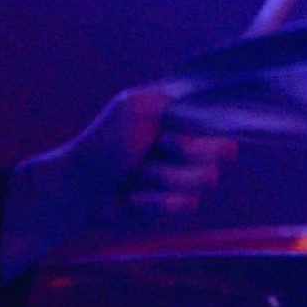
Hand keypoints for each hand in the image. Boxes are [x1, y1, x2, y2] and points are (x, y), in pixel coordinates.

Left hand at [0, 86, 236, 272]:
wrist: (81, 186)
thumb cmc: (105, 142)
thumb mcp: (138, 108)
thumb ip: (179, 101)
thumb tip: (213, 100)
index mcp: (183, 119)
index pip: (224, 120)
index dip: (206, 128)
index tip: (173, 130)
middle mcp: (191, 147)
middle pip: (224, 151)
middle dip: (187, 151)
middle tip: (157, 147)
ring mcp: (185, 178)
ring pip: (204, 179)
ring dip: (164, 176)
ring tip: (137, 174)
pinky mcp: (176, 206)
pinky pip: (183, 205)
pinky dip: (154, 201)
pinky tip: (134, 197)